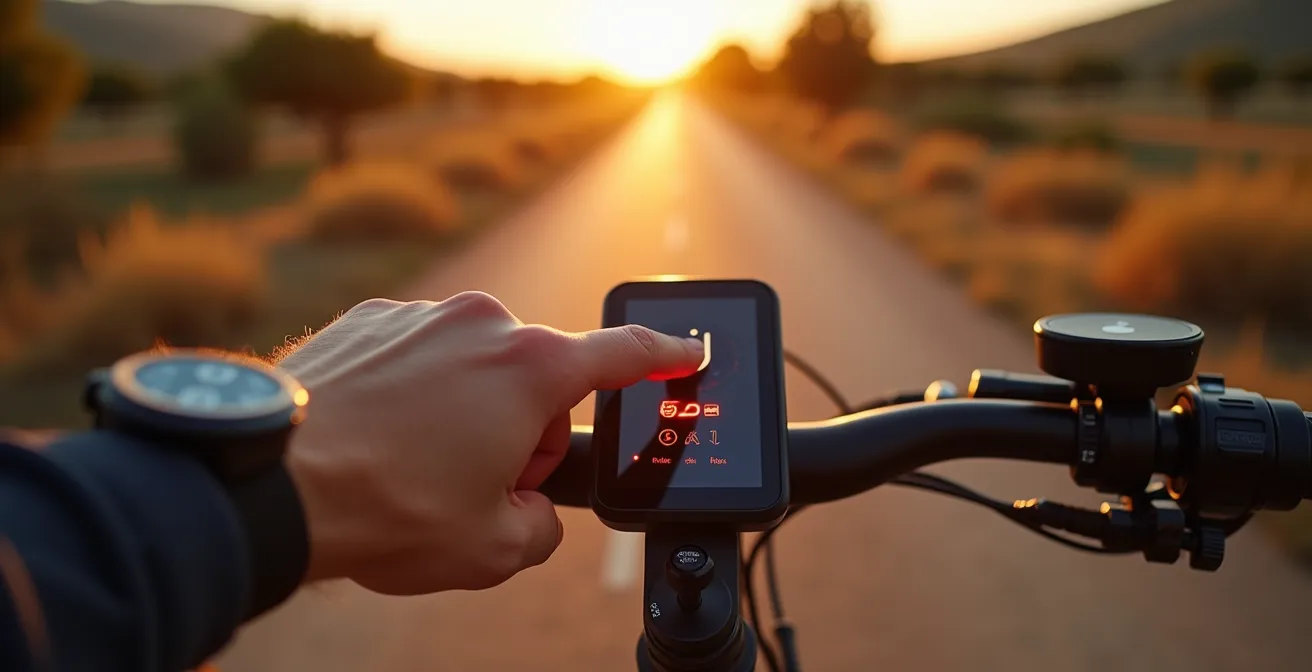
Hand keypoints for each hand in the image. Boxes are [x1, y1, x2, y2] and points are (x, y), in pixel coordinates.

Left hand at [277, 293, 702, 594]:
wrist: (270, 481)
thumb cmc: (387, 511)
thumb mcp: (493, 548)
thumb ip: (542, 524)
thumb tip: (532, 509)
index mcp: (532, 368)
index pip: (626, 353)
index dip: (668, 354)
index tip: (690, 349)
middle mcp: (483, 323)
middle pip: (537, 378)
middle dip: (523, 430)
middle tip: (478, 485)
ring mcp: (422, 314)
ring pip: (474, 366)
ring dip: (466, 412)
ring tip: (413, 467)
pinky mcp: (369, 318)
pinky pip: (418, 355)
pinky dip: (414, 392)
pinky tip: (379, 438)